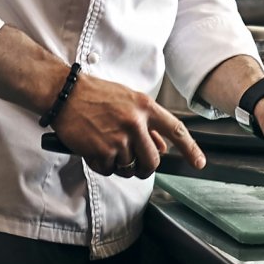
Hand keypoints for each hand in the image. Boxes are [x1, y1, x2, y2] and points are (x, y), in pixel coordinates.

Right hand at [53, 73, 205, 178]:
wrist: (65, 94)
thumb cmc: (96, 95)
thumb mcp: (128, 101)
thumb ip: (148, 123)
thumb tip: (162, 147)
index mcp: (146, 107)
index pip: (176, 130)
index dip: (190, 149)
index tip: (199, 163)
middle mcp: (136, 123)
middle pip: (152, 161)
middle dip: (144, 167)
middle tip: (134, 163)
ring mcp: (119, 138)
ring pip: (130, 168)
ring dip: (120, 165)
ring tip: (108, 149)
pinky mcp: (102, 151)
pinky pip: (109, 170)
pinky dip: (102, 165)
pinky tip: (94, 150)